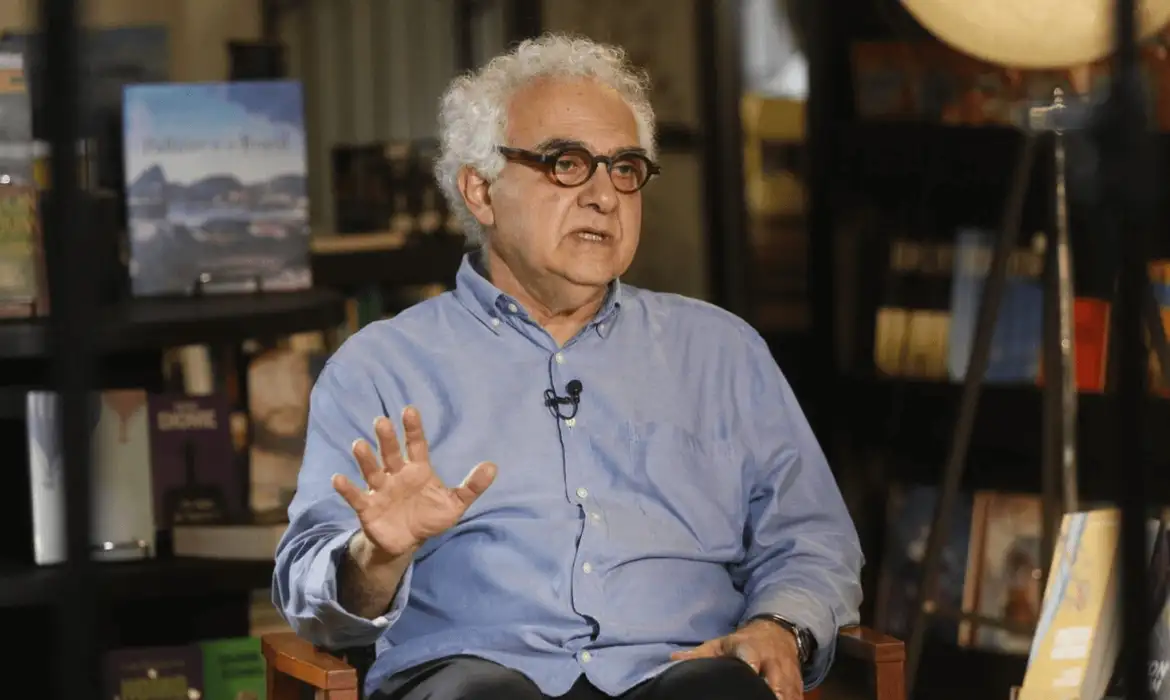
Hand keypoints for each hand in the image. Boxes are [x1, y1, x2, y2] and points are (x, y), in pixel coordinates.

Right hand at [332, 406, 496, 557]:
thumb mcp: (454, 503)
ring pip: (372, 471)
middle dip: (386, 438)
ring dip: (365, 459)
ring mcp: (380, 490)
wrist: (408, 543)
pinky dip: (347, 489)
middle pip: (391, 453)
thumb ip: (472, 486)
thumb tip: (493, 466)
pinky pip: (356, 497)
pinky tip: (338, 478)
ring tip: (358, 444)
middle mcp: (397, 475)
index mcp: (418, 470)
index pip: (416, 445)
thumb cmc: (429, 516)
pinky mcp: (368, 508)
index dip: (413, 429)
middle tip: (381, 421)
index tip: (410, 410)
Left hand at [671, 619, 802, 698]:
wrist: (779, 634)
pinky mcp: (798, 686)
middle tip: (756, 698)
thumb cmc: (743, 642)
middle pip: (773, 679)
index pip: (748, 653)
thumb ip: (699, 655)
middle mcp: (771, 660)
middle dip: (768, 691)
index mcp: (749, 647)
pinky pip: (796, 699)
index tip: (748, 670)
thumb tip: (672, 660)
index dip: (748, 663)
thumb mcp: (721, 643)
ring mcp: (787, 674)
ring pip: (787, 693)